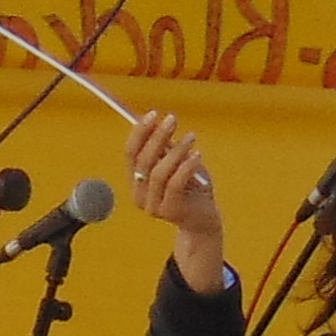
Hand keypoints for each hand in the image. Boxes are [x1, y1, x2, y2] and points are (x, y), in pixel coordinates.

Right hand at [125, 111, 226, 294]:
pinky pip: (175, 184)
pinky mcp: (169, 212)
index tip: (154, 114)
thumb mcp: (180, 164)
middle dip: (157, 136)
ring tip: (192, 138)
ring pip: (158, 172)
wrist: (204, 221)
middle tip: (172, 119)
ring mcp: (152, 206)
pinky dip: (186, 167)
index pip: (131, 153)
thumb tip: (159, 123)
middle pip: (142, 160)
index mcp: (136, 181)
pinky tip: (197, 155)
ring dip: (176, 151)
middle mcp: (139, 194)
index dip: (140, 132)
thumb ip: (168, 148)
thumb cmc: (193, 189)